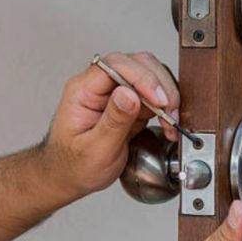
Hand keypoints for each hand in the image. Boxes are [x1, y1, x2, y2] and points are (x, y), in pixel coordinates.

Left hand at [42, 51, 180, 197]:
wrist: (71, 177)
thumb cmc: (74, 165)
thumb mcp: (93, 149)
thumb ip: (113, 121)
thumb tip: (129, 94)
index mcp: (83, 90)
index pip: (115, 65)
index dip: (142, 77)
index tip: (158, 99)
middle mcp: (100, 86)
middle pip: (137, 63)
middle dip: (159, 85)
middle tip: (168, 111)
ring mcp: (116, 93)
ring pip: (150, 75)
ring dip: (166, 95)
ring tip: (170, 121)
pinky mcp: (130, 104)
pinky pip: (153, 94)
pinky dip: (166, 106)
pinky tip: (168, 124)